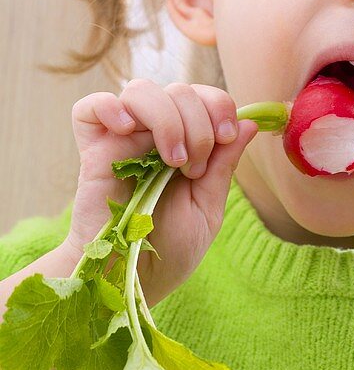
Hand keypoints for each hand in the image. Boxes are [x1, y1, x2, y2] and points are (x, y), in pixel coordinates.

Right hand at [66, 79, 257, 303]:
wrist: (132, 279)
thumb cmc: (169, 249)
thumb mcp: (208, 207)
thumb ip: (224, 166)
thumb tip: (249, 122)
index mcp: (186, 143)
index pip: (202, 96)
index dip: (219, 106)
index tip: (226, 138)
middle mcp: (154, 135)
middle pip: (178, 90)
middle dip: (198, 123)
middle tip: (194, 168)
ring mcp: (122, 140)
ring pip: (140, 90)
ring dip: (166, 118)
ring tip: (171, 161)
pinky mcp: (93, 151)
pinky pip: (89, 107)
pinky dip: (110, 107)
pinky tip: (129, 130)